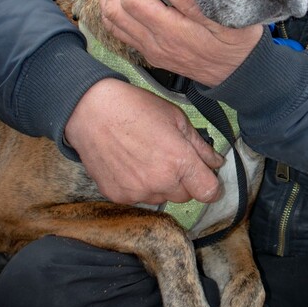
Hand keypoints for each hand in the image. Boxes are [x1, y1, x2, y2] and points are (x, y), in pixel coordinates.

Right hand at [64, 77, 224, 204]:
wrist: (92, 111)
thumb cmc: (135, 108)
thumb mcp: (175, 118)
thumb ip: (199, 145)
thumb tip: (216, 163)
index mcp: (179, 161)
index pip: (208, 192)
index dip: (211, 186)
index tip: (206, 178)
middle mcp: (160, 182)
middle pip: (185, 196)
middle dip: (184, 181)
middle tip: (171, 157)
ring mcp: (137, 192)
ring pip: (161, 198)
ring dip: (161, 185)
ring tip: (147, 157)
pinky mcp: (118, 196)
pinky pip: (139, 198)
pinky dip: (139, 186)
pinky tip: (131, 163)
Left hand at [98, 0, 262, 85]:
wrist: (238, 74)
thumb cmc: (236, 44)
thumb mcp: (227, 21)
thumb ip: (195, 4)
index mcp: (172, 32)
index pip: (133, 2)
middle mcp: (155, 43)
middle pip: (114, 11)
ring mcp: (150, 49)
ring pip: (111, 22)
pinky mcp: (150, 52)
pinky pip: (119, 31)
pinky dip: (111, 9)